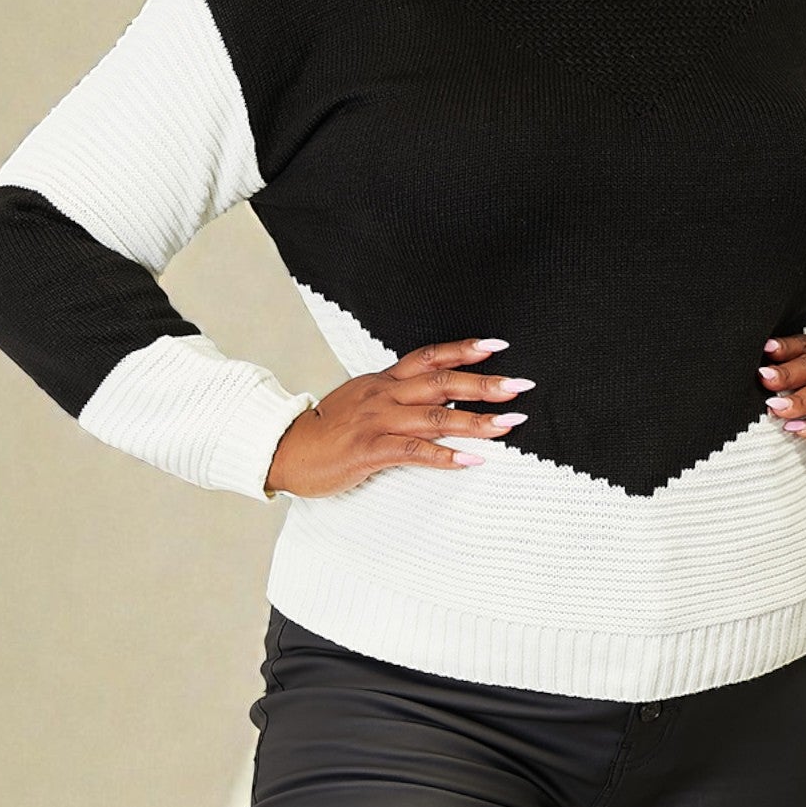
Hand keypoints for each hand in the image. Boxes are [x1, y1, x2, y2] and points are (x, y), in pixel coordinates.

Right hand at [264, 337, 534, 497]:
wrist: (284, 450)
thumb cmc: (328, 433)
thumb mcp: (362, 403)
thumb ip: (396, 399)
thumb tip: (438, 402)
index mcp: (383, 381)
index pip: (430, 356)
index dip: (464, 349)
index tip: (498, 346)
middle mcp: (384, 394)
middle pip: (442, 382)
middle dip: (484, 384)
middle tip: (521, 385)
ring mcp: (377, 420)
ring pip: (435, 417)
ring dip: (477, 421)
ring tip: (510, 424)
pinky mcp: (370, 449)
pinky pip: (415, 451)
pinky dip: (447, 456)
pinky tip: (473, 460)